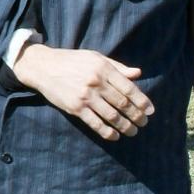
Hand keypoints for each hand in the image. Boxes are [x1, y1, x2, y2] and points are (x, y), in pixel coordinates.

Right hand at [14, 44, 153, 140]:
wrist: (43, 67)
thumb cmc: (71, 61)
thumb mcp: (95, 57)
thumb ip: (117, 66)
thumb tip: (137, 74)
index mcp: (104, 68)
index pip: (129, 88)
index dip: (142, 102)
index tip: (150, 111)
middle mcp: (96, 82)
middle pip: (123, 104)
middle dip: (137, 116)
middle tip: (143, 123)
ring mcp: (85, 96)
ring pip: (112, 116)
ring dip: (125, 126)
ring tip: (132, 131)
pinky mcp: (75, 108)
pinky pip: (95, 123)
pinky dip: (107, 132)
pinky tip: (114, 136)